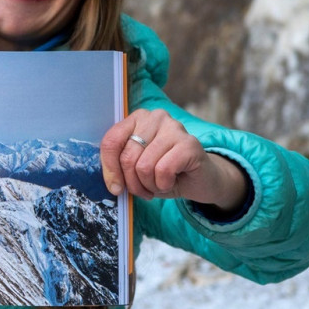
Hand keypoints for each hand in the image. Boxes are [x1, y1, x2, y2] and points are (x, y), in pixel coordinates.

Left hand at [100, 109, 247, 211]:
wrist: (200, 180)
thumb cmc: (165, 173)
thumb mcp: (136, 169)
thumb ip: (120, 168)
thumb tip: (112, 183)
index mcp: (137, 119)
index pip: (111, 141)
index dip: (109, 169)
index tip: (115, 188)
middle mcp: (155, 117)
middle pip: (127, 157)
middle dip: (133, 183)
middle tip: (144, 190)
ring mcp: (174, 127)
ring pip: (144, 166)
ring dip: (150, 185)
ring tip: (160, 184)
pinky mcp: (189, 143)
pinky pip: (163, 170)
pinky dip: (164, 184)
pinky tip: (172, 181)